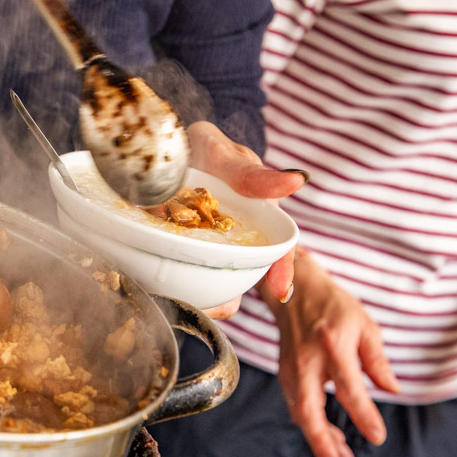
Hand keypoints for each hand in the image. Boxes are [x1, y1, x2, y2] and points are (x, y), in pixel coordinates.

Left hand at [186, 121, 307, 313]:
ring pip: (211, 276)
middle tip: (215, 309)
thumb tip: (297, 180)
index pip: (277, 247)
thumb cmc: (206, 148)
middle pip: (243, 272)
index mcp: (256, 215)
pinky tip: (159, 284)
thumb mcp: (227, 155)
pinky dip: (172, 276)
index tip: (281, 292)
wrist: (169, 147)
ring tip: (183, 302)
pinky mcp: (178, 249)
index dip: (281, 270)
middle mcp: (235, 235)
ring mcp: (206, 244)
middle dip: (231, 296)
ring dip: (200, 293)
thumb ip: (255, 174)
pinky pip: (178, 268)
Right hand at [265, 252, 400, 456]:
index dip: (363, 415)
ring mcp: (291, 369)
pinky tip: (326, 437)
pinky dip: (310, 425)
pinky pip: (296, 406)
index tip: (376, 437)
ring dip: (317, 438)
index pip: (349, 387)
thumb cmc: (334, 307)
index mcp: (333, 346)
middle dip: (321, 439)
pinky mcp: (285, 374)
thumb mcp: (365, 326)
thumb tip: (392, 391)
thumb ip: (377, 361)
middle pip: (309, 407)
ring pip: (300, 411)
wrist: (295, 292)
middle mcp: (307, 361)